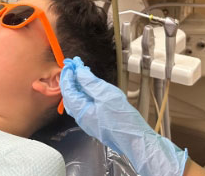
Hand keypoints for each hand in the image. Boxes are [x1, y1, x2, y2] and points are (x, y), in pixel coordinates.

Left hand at [60, 57, 187, 175]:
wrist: (137, 140)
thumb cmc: (123, 120)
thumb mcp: (105, 95)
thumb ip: (89, 83)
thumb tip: (78, 72)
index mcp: (80, 110)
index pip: (68, 89)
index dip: (68, 75)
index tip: (71, 63)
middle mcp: (81, 117)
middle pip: (71, 94)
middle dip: (72, 79)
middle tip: (76, 65)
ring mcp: (89, 120)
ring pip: (78, 99)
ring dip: (79, 85)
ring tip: (83, 72)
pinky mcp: (97, 121)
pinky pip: (87, 104)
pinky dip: (86, 93)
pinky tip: (92, 86)